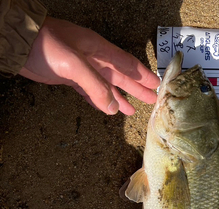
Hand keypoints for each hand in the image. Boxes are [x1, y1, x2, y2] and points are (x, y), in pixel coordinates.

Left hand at [19, 17, 159, 114]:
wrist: (17, 45)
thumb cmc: (45, 46)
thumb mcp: (74, 65)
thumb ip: (95, 86)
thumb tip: (113, 108)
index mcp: (98, 50)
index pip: (127, 64)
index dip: (142, 75)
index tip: (157, 85)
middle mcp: (94, 60)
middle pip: (121, 76)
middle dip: (136, 88)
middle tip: (152, 100)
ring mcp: (82, 70)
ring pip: (107, 86)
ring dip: (120, 98)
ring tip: (133, 110)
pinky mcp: (71, 79)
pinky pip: (92, 93)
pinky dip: (102, 101)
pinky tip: (109, 109)